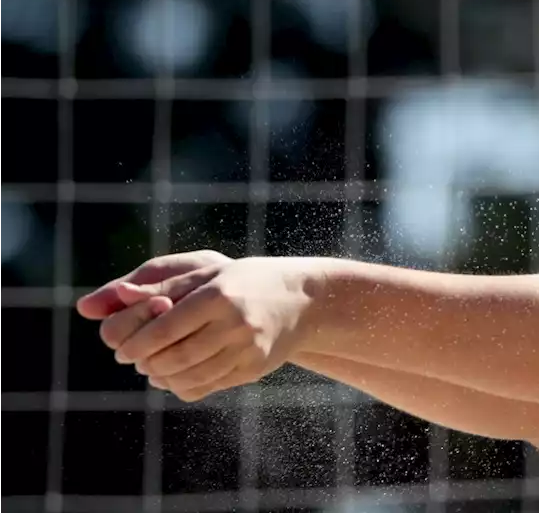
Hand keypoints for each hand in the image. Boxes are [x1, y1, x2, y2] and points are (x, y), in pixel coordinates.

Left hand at [85, 253, 327, 401]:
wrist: (303, 300)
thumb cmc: (247, 280)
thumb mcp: (208, 273)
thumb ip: (161, 285)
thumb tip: (113, 298)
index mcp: (219, 295)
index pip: (163, 329)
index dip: (135, 343)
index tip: (122, 348)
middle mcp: (236, 323)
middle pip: (175, 356)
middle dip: (146, 363)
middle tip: (133, 359)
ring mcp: (249, 349)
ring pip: (191, 376)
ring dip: (163, 377)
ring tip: (152, 368)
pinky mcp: (255, 368)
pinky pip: (210, 386)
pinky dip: (185, 386)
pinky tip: (176, 376)